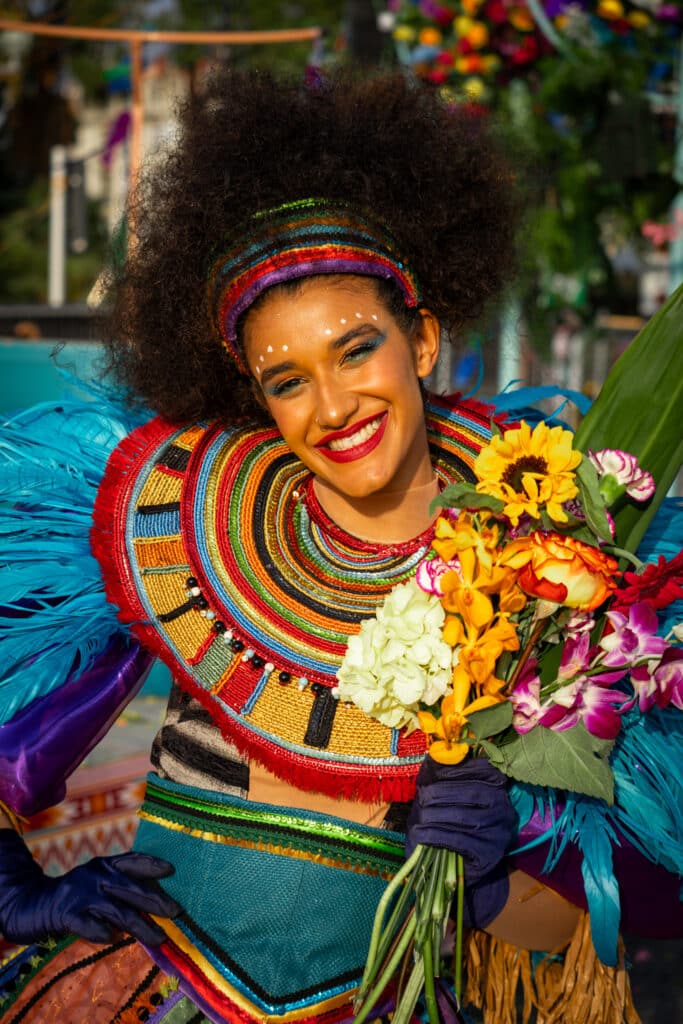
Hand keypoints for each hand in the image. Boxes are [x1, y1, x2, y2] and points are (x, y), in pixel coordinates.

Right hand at [0, 829, 181, 945]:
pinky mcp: (68, 914)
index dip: (152, 864)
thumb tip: (158, 900)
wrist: (35, 903)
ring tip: (159, 938)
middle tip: (176, 912)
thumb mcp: (98, 881)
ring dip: (141, 926)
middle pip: (131, 887)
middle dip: (155, 900)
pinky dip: (105, 934)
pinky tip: (115, 939)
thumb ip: (122, 887)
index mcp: (105, 864)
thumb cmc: (78, 896)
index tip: (172, 869)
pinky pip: (91, 926)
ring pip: (118, 911)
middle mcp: (96, 874)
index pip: (133, 860)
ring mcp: (82, 894)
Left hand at [406, 756, 515, 927]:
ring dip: (435, 815)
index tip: (435, 772)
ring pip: (464, 816)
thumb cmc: (444, 819)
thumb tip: (434, 754)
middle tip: (422, 798)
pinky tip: (420, 833)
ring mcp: (498, 832)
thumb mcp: (441, 791)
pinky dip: (435, 835)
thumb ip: (439, 771)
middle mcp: (503, 807)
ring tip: (420, 816)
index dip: (458, 768)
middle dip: (442, 793)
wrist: (451, 863)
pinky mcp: (489, 854)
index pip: (483, 769)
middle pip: (471, 793)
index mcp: (497, 786)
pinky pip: (459, 840)